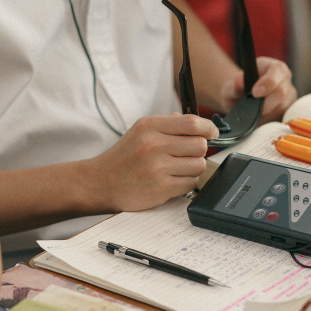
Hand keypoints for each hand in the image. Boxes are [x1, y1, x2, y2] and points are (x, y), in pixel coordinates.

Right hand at [80, 114, 219, 212]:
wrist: (99, 183)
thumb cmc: (124, 157)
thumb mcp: (140, 131)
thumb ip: (168, 125)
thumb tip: (198, 125)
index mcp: (150, 126)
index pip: (192, 123)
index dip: (208, 128)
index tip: (212, 133)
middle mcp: (154, 145)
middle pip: (200, 145)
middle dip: (199, 150)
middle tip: (188, 154)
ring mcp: (157, 168)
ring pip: (199, 165)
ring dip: (194, 168)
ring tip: (178, 168)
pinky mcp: (161, 188)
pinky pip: (191, 183)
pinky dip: (187, 182)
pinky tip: (173, 179)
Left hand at [219, 56, 296, 123]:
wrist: (242, 103)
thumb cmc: (238, 90)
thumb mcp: (232, 86)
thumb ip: (234, 84)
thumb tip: (239, 81)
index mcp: (274, 67)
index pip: (277, 70)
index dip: (268, 82)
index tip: (254, 93)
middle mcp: (285, 80)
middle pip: (281, 92)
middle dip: (265, 103)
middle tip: (252, 109)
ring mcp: (289, 97)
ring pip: (281, 108)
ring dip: (265, 114)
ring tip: (253, 114)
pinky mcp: (289, 111)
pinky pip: (282, 119)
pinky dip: (269, 122)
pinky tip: (260, 120)